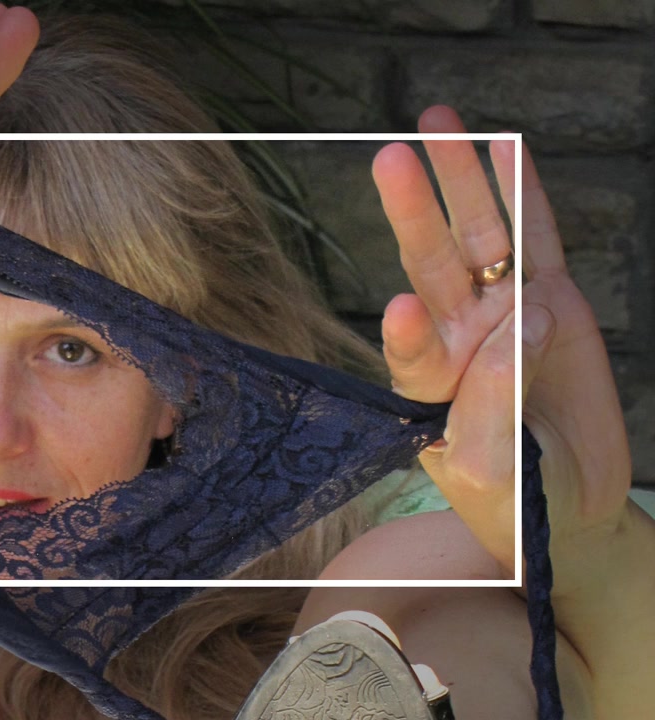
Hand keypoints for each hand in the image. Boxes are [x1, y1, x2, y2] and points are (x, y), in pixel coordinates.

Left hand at [376, 104, 635, 578]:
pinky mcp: (552, 303)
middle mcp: (459, 337)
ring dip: (461, 182)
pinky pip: (537, 240)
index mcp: (427, 383)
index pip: (411, 347)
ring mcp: (504, 314)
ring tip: (437, 122)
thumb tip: (515, 333)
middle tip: (390, 161)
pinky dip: (525, 194)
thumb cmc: (515, 506)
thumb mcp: (496, 476)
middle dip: (415, 214)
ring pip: (480, 237)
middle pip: (434, 267)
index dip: (407, 331)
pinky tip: (506, 148)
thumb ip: (496, 411)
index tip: (404, 313)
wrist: (570, 513)